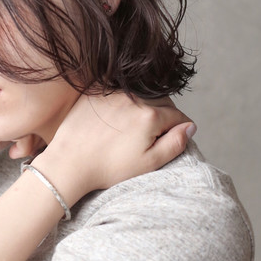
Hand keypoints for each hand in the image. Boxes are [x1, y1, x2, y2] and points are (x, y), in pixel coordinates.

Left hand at [33, 91, 194, 203]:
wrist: (69, 163)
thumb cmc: (108, 168)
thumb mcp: (149, 163)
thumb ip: (175, 143)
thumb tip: (190, 127)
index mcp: (150, 115)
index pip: (178, 116)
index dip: (178, 130)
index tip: (170, 141)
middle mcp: (134, 98)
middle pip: (162, 103)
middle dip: (163, 118)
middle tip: (151, 138)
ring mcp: (112, 93)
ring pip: (140, 96)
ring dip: (143, 109)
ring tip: (131, 131)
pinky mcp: (95, 93)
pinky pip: (117, 94)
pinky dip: (121, 104)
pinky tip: (113, 122)